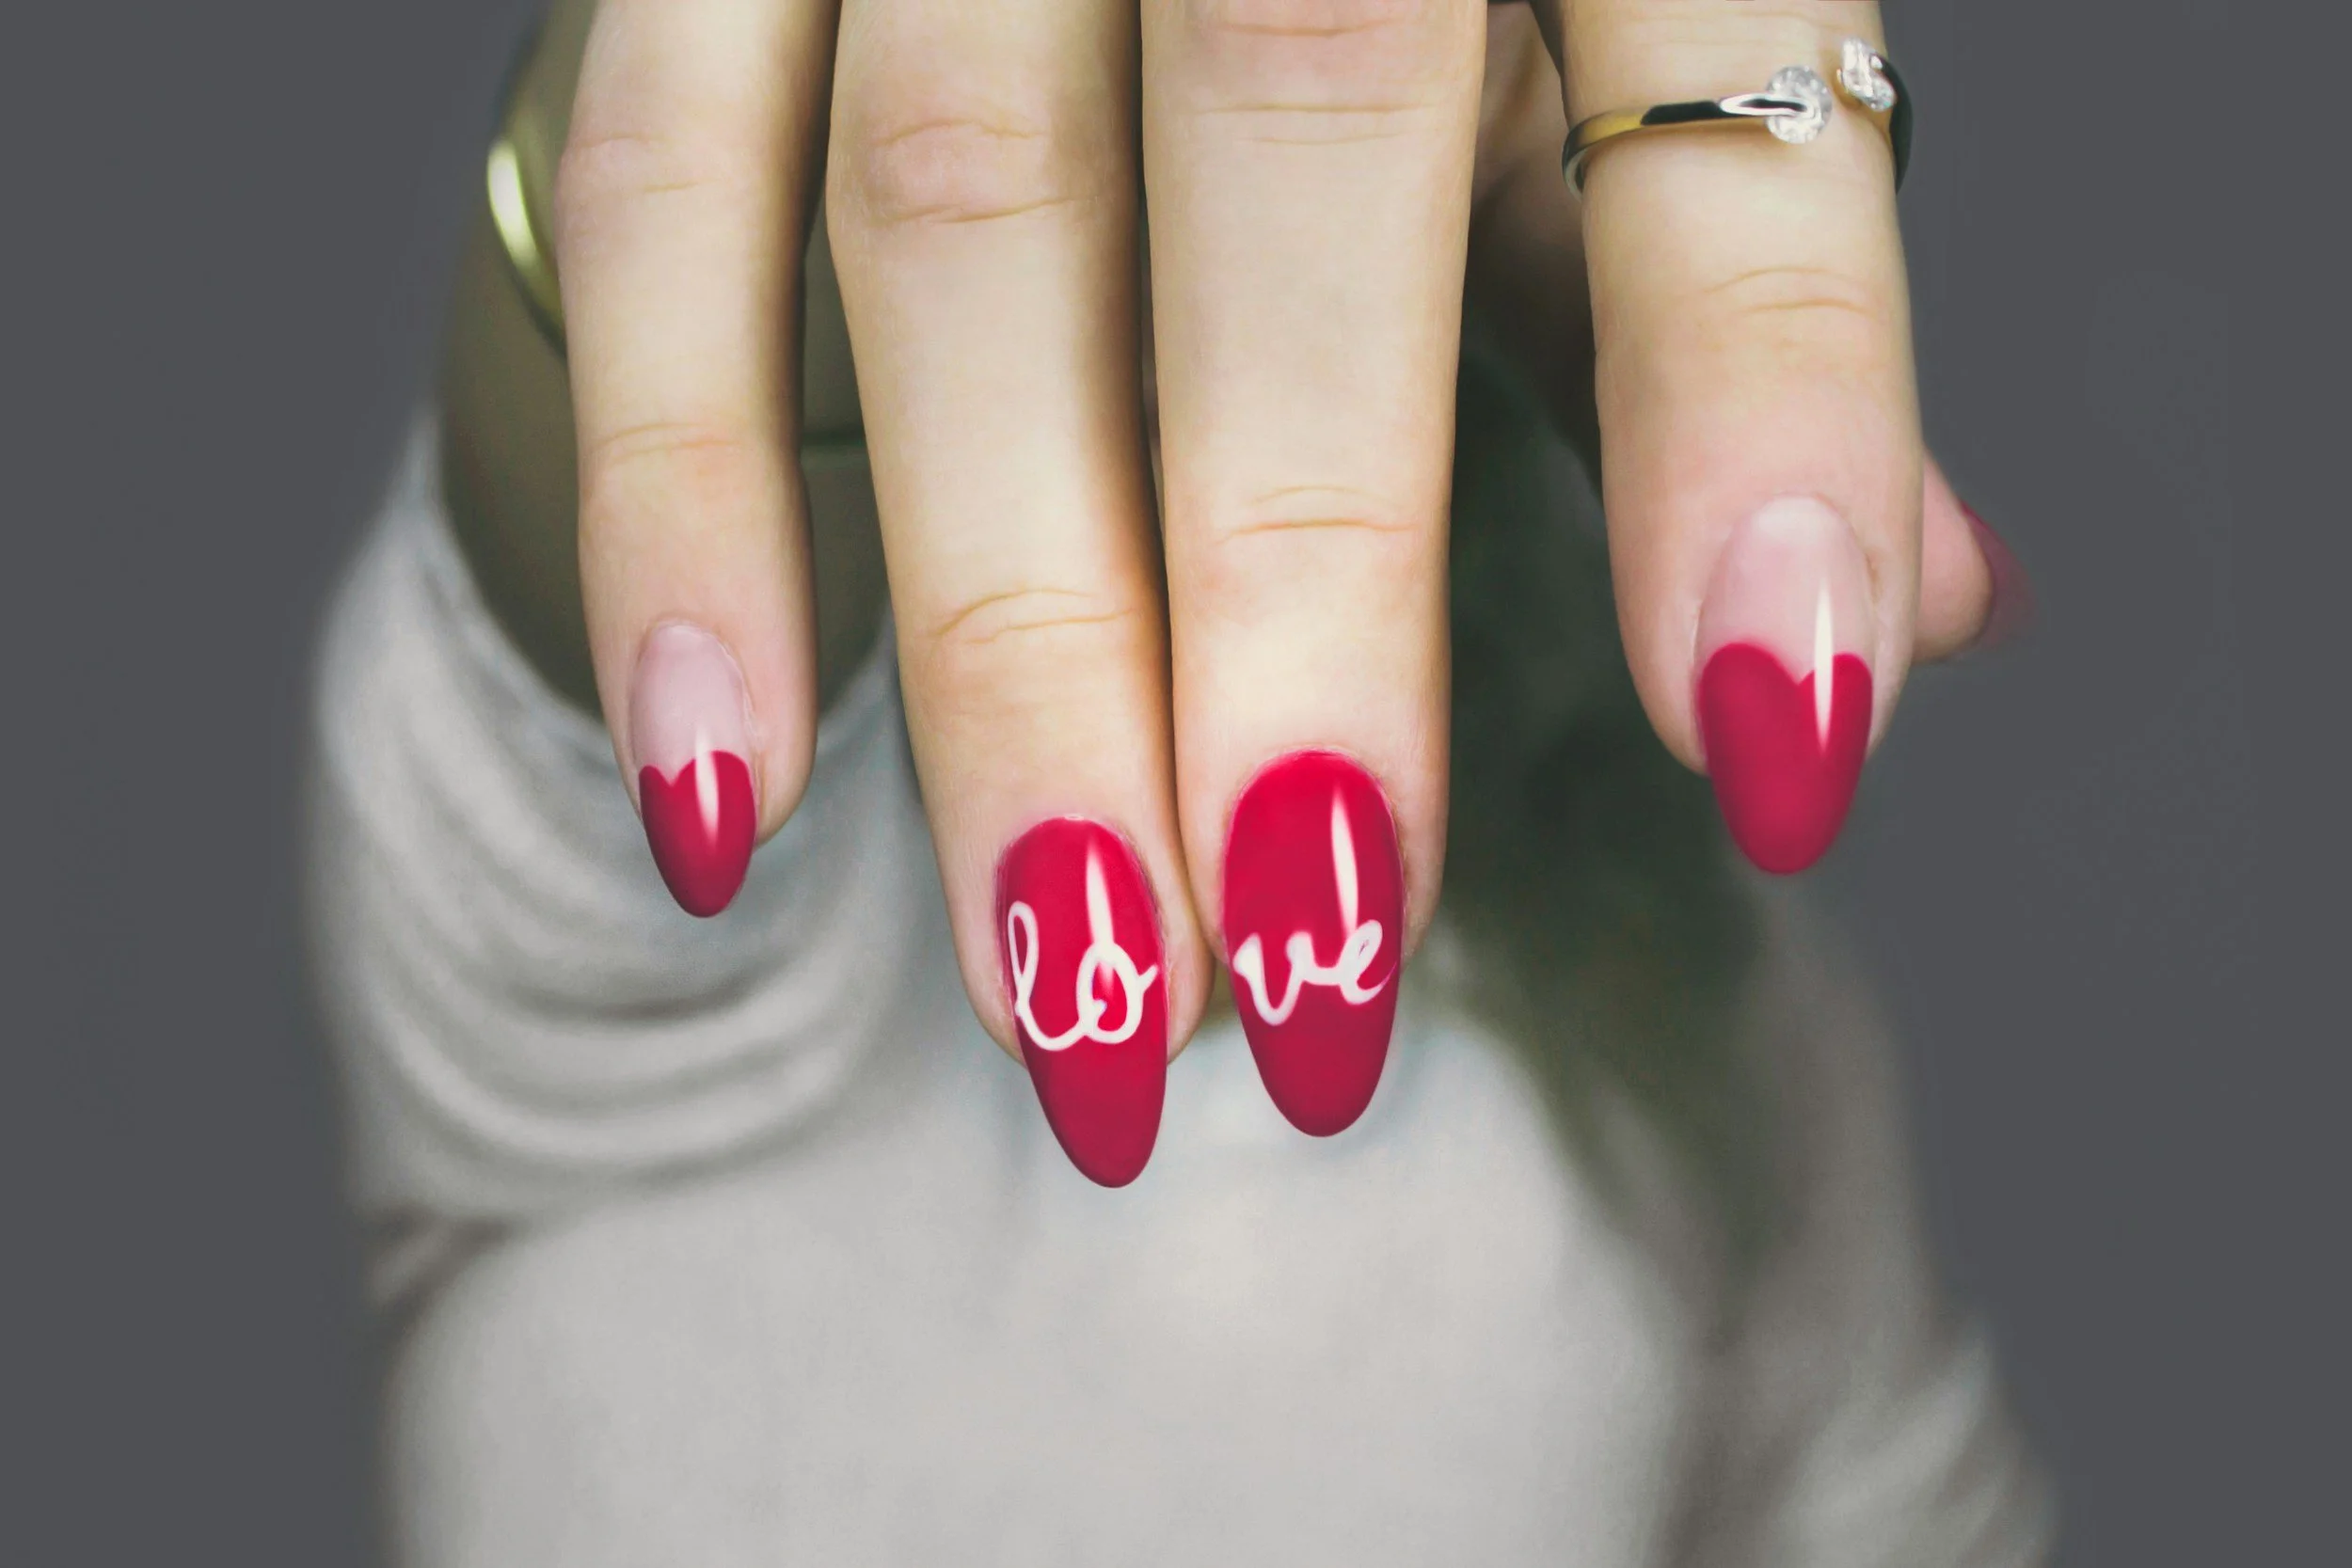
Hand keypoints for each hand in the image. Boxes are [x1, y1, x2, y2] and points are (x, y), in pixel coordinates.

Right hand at [545, 0, 2011, 1183]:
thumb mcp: (1602, 35)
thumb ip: (1708, 292)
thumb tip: (1925, 608)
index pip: (1709, 108)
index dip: (1760, 418)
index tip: (1780, 744)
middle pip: (1295, 131)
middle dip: (1300, 600)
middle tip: (1315, 970)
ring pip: (952, 212)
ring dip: (1008, 643)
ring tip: (1076, 993)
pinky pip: (656, 190)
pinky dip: (683, 503)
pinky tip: (722, 797)